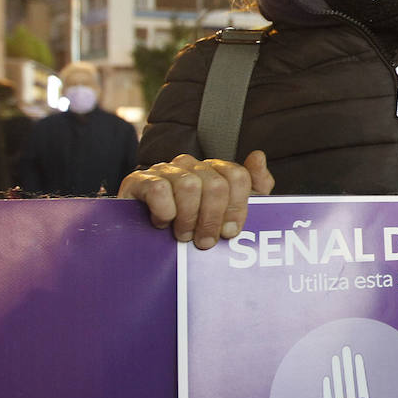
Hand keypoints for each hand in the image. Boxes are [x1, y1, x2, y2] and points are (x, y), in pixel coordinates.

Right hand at [118, 151, 273, 248]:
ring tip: (183, 235)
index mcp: (213, 170)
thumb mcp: (228, 212)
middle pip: (216, 185)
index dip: (238, 207)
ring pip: (189, 186)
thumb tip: (258, 156)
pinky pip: (159, 190)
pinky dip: (164, 211)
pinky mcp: (139, 180)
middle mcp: (190, 165)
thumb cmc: (191, 225)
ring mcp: (164, 170)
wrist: (144, 237)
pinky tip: (162, 223)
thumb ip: (254, 186)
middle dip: (212, 219)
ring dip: (188, 218)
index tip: (230, 232)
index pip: (237, 176)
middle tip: (205, 241)